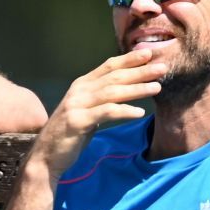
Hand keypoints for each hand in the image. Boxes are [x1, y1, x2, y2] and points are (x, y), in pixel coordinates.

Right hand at [34, 50, 167, 176]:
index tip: (150, 53)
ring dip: (136, 89)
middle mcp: (78, 91)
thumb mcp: (86, 110)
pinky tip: (139, 112)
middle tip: (162, 67)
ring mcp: (76, 105)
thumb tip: (125, 89)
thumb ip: (100, 98)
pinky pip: (105, 113)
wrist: (46, 156)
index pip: (109, 66)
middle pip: (114, 77)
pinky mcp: (77, 122)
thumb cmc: (70, 134)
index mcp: (81, 85)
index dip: (129, 59)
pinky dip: (123, 111)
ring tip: (157, 87)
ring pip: (112, 92)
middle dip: (139, 71)